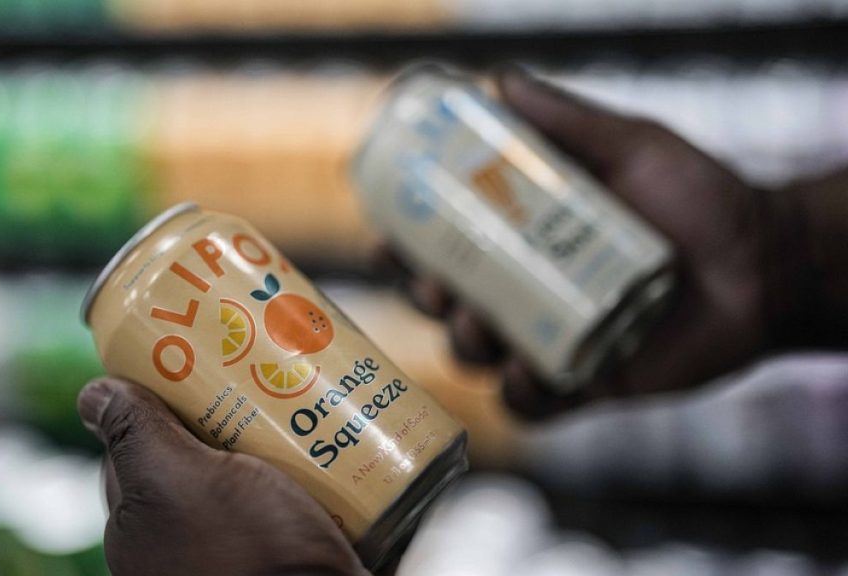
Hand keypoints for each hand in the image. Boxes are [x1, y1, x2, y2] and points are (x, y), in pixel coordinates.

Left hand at [77, 378, 369, 575]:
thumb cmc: (244, 554)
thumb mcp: (178, 481)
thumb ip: (135, 437)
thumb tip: (90, 393)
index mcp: (141, 527)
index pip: (142, 442)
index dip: (166, 397)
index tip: (200, 362)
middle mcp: (183, 542)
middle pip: (201, 452)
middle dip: (229, 410)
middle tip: (262, 374)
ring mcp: (237, 549)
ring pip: (252, 472)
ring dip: (278, 437)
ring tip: (304, 404)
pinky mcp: (290, 552)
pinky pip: (295, 497)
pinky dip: (312, 469)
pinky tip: (332, 446)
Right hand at [386, 67, 774, 419]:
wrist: (767, 262)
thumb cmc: (700, 199)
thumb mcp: (630, 148)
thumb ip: (567, 120)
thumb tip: (500, 81)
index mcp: (524, 241)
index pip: (447, 247)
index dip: (406, 249)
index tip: (388, 238)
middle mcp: (527, 293)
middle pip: (448, 305)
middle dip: (426, 298)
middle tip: (436, 284)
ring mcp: (553, 341)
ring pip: (479, 357)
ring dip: (465, 344)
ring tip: (481, 323)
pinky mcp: (587, 385)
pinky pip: (533, 407)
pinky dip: (518, 395)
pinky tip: (524, 371)